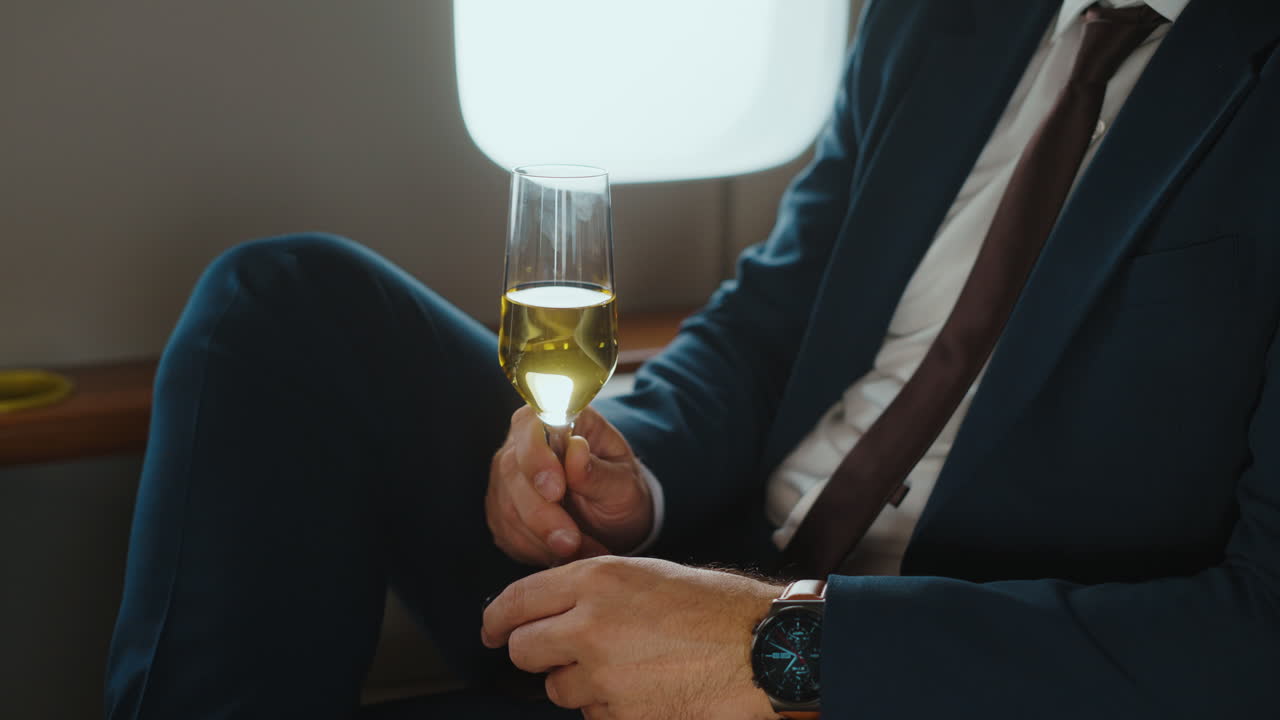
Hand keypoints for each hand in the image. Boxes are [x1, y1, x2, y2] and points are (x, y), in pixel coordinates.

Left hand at [481, 556, 780, 719]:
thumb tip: (548, 609)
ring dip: (577, 682)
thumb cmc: (715, 608)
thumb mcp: (646, 575)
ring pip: (556, 688)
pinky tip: (644, 688)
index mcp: (596, 580)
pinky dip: (608, 706)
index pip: (517, 599)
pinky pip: (592, 714)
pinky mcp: (619, 715)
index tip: (491, 629)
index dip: (496, 618)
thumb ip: (592, 590)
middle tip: (556, 651)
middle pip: (523, 649)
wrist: (763, 651)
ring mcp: (602, 676)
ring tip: (625, 667)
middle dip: (535, 652)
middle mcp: (590, 625)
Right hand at [486, 406, 653, 565]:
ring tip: (580, 551)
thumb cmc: (620, 491)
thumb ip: (599, 471)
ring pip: (507, 506)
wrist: (615, 522)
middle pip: (512, 470)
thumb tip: (576, 450)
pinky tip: (564, 555)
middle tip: (571, 540)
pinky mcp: (502, 511)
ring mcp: (508, 478)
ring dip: (542, 536)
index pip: (529, 423)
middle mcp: (523, 444)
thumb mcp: (624, 483)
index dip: (536, 455)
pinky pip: (508, 533)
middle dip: (541, 511)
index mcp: (558, 421)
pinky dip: (537, 550)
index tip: (556, 490)